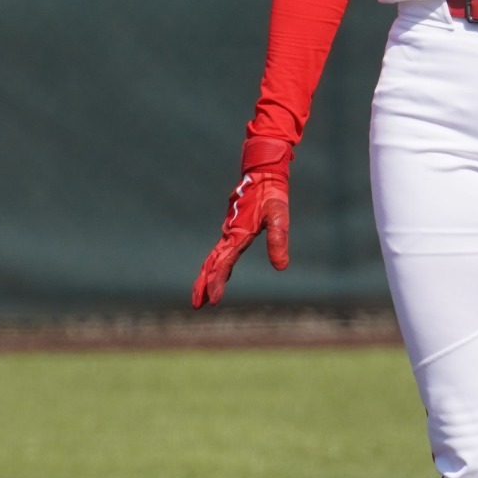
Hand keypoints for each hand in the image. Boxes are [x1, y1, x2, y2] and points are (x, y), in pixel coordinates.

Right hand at [192, 139, 293, 307]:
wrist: (263, 171)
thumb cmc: (272, 193)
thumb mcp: (279, 216)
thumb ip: (278, 240)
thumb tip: (281, 267)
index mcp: (237, 233)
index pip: (223, 263)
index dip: (217, 282)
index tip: (213, 301)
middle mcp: (230, 233)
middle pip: (212, 263)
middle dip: (204, 284)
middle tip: (197, 305)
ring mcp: (230, 229)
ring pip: (214, 257)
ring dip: (207, 276)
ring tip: (201, 294)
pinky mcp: (233, 227)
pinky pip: (221, 250)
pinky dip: (215, 264)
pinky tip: (220, 270)